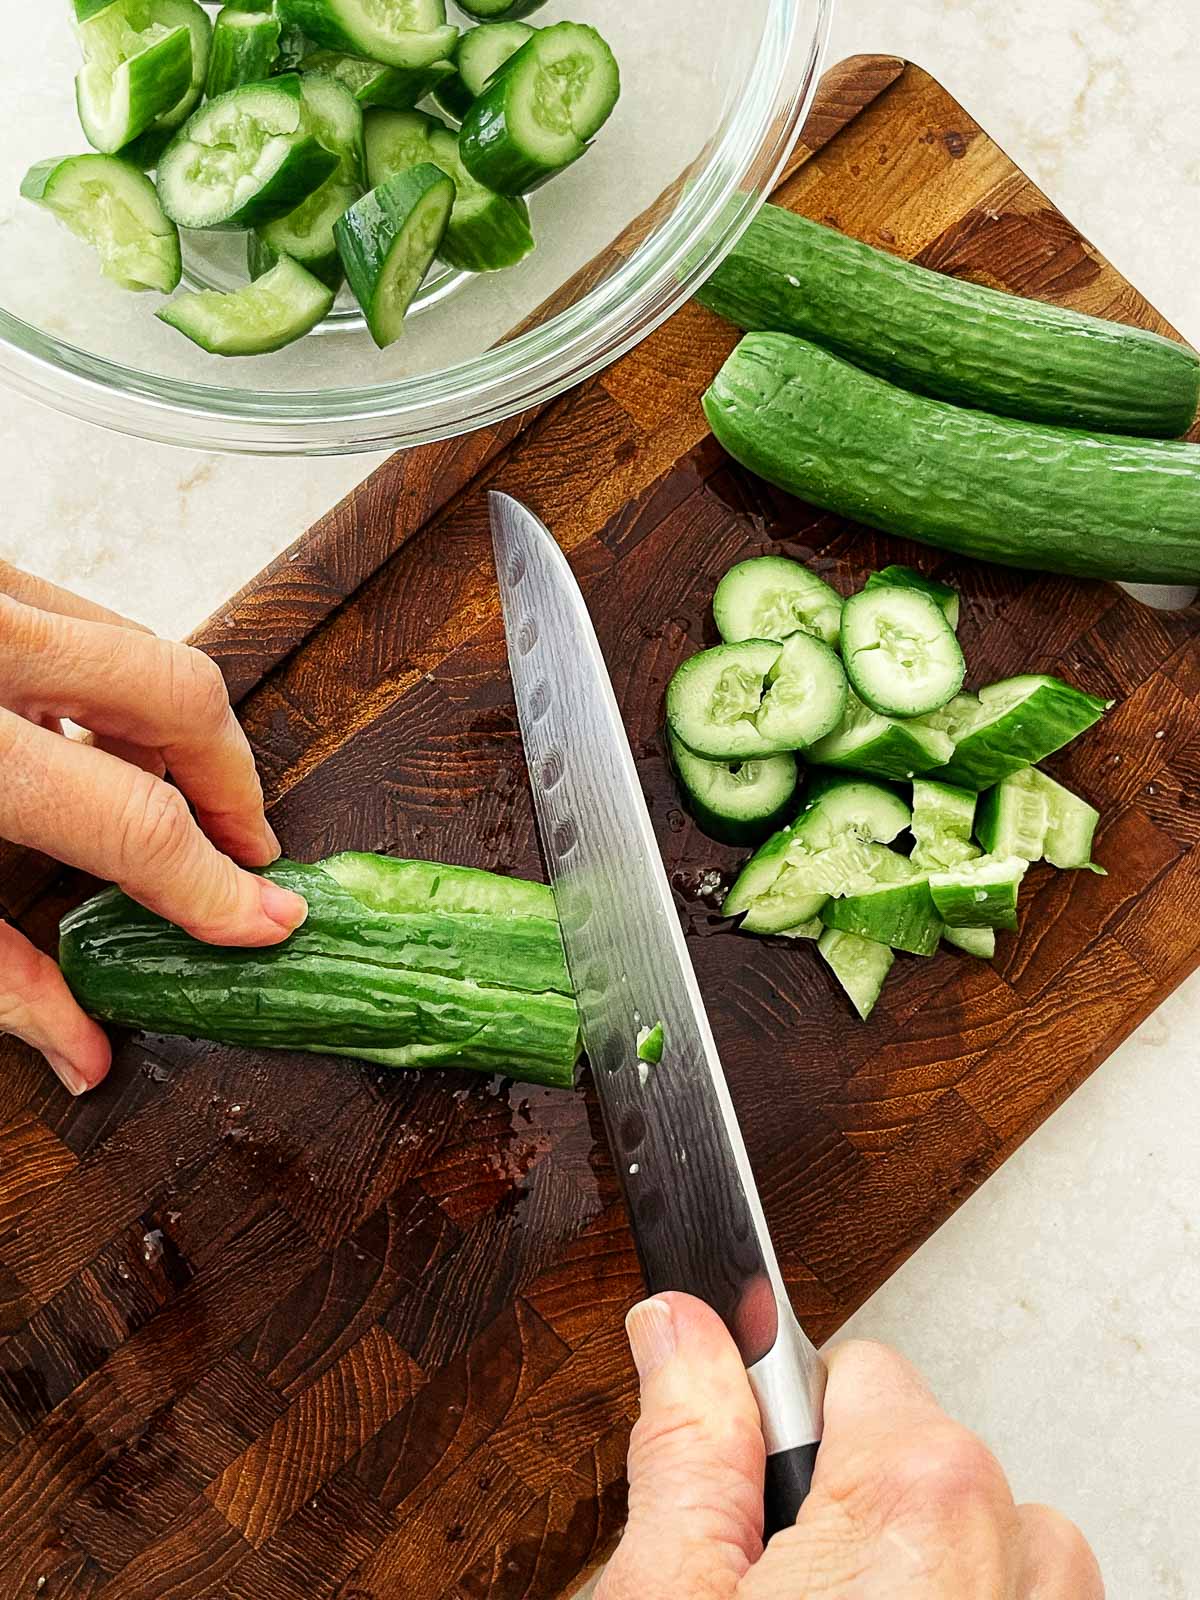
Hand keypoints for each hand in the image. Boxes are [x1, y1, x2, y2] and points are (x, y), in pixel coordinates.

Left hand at [0, 561, 306, 1096]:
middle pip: (180, 694)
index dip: (215, 884)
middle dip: (233, 779)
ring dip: (176, 724)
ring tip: (169, 797)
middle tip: (240, 850)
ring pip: (140, 638)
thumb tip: (81, 1051)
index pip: (137, 822)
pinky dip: (110, 676)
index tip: (265, 918)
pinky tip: (86, 736)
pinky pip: (79, 608)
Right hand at [599, 1293, 1103, 1598]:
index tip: (751, 1469)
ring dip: (911, 1565)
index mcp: (920, 1491)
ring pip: (976, 1530)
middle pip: (913, 1448)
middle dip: (842, 1501)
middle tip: (773, 1590)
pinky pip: (1018, 1591)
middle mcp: (1018, 1547)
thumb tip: (676, 1323)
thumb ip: (685, 1445)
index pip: (847, 1368)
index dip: (776, 1428)